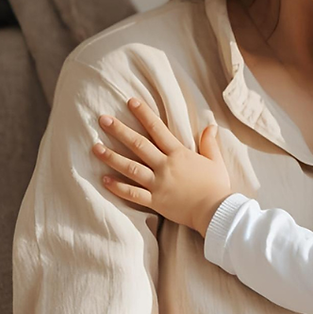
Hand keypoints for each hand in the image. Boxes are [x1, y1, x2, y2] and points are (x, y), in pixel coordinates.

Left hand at [92, 98, 230, 233]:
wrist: (216, 212)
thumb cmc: (217, 186)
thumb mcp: (216, 161)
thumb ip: (210, 143)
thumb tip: (210, 126)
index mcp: (179, 154)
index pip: (157, 129)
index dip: (143, 114)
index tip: (130, 102)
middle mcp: (165, 166)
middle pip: (138, 145)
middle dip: (119, 130)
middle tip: (103, 119)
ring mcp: (158, 184)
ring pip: (130, 167)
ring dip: (111, 157)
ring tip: (95, 147)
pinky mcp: (155, 201)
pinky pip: (133, 194)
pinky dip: (118, 187)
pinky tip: (104, 179)